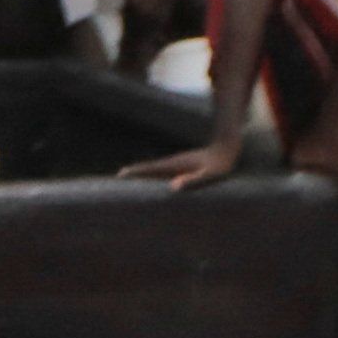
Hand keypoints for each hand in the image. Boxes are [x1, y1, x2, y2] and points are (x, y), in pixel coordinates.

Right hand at [123, 140, 237, 191]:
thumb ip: (193, 180)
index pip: (147, 170)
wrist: (228, 148)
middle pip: (144, 171)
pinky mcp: (178, 169)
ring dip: (136, 179)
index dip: (133, 174)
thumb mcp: (210, 176)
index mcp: (172, 167)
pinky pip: (158, 176)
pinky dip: (148, 180)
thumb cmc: (221, 166)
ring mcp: (173, 166)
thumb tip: (173, 186)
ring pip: (150, 173)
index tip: (117, 177)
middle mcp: (169, 165)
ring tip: (122, 189)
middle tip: (109, 186)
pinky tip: (145, 188)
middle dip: (129, 177)